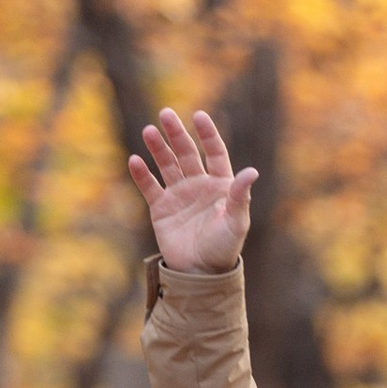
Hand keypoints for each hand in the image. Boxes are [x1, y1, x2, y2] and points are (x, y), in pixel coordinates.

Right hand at [130, 106, 257, 274]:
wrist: (201, 273)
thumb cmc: (224, 248)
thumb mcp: (236, 222)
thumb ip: (240, 196)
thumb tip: (251, 172)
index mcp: (220, 185)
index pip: (214, 153)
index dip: (207, 134)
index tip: (199, 116)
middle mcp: (199, 185)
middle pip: (186, 153)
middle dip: (176, 134)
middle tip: (165, 114)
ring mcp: (179, 195)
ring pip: (166, 165)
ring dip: (158, 148)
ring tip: (148, 131)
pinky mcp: (161, 209)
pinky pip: (150, 187)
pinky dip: (142, 174)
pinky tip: (135, 160)